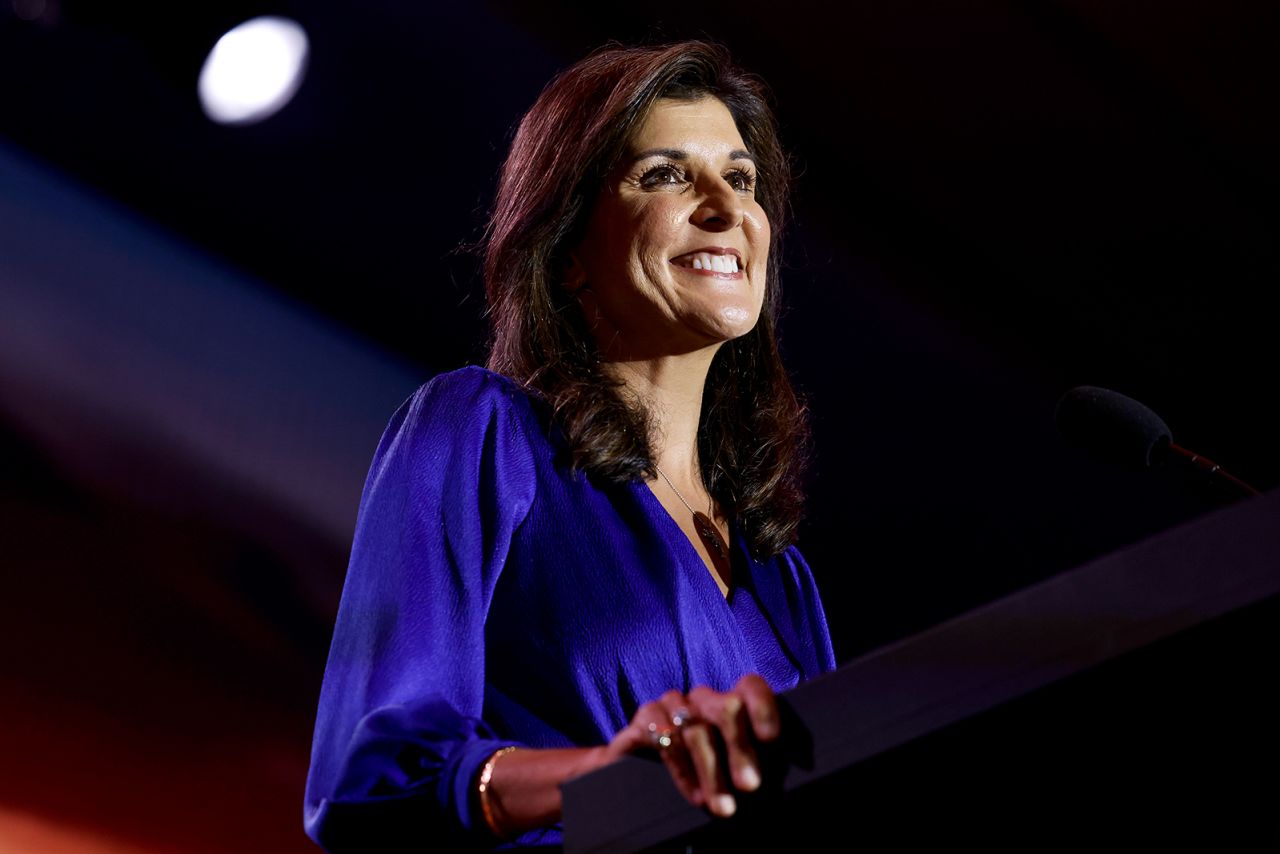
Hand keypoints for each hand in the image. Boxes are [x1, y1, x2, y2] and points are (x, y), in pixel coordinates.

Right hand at [605, 674, 780, 816]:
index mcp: (730, 705)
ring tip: (725, 807)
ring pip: (695, 728)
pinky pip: (662, 733)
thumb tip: (782, 773)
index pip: (750, 688)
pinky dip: (681, 768)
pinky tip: (694, 795)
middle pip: (727, 708)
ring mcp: (671, 705)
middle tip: (750, 786)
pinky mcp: (644, 720)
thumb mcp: (735, 772)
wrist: (639, 780)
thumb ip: (754, 765)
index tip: (771, 738)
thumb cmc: (703, 779)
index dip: (762, 707)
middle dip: (740, 748)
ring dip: (711, 771)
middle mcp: (702, 700)